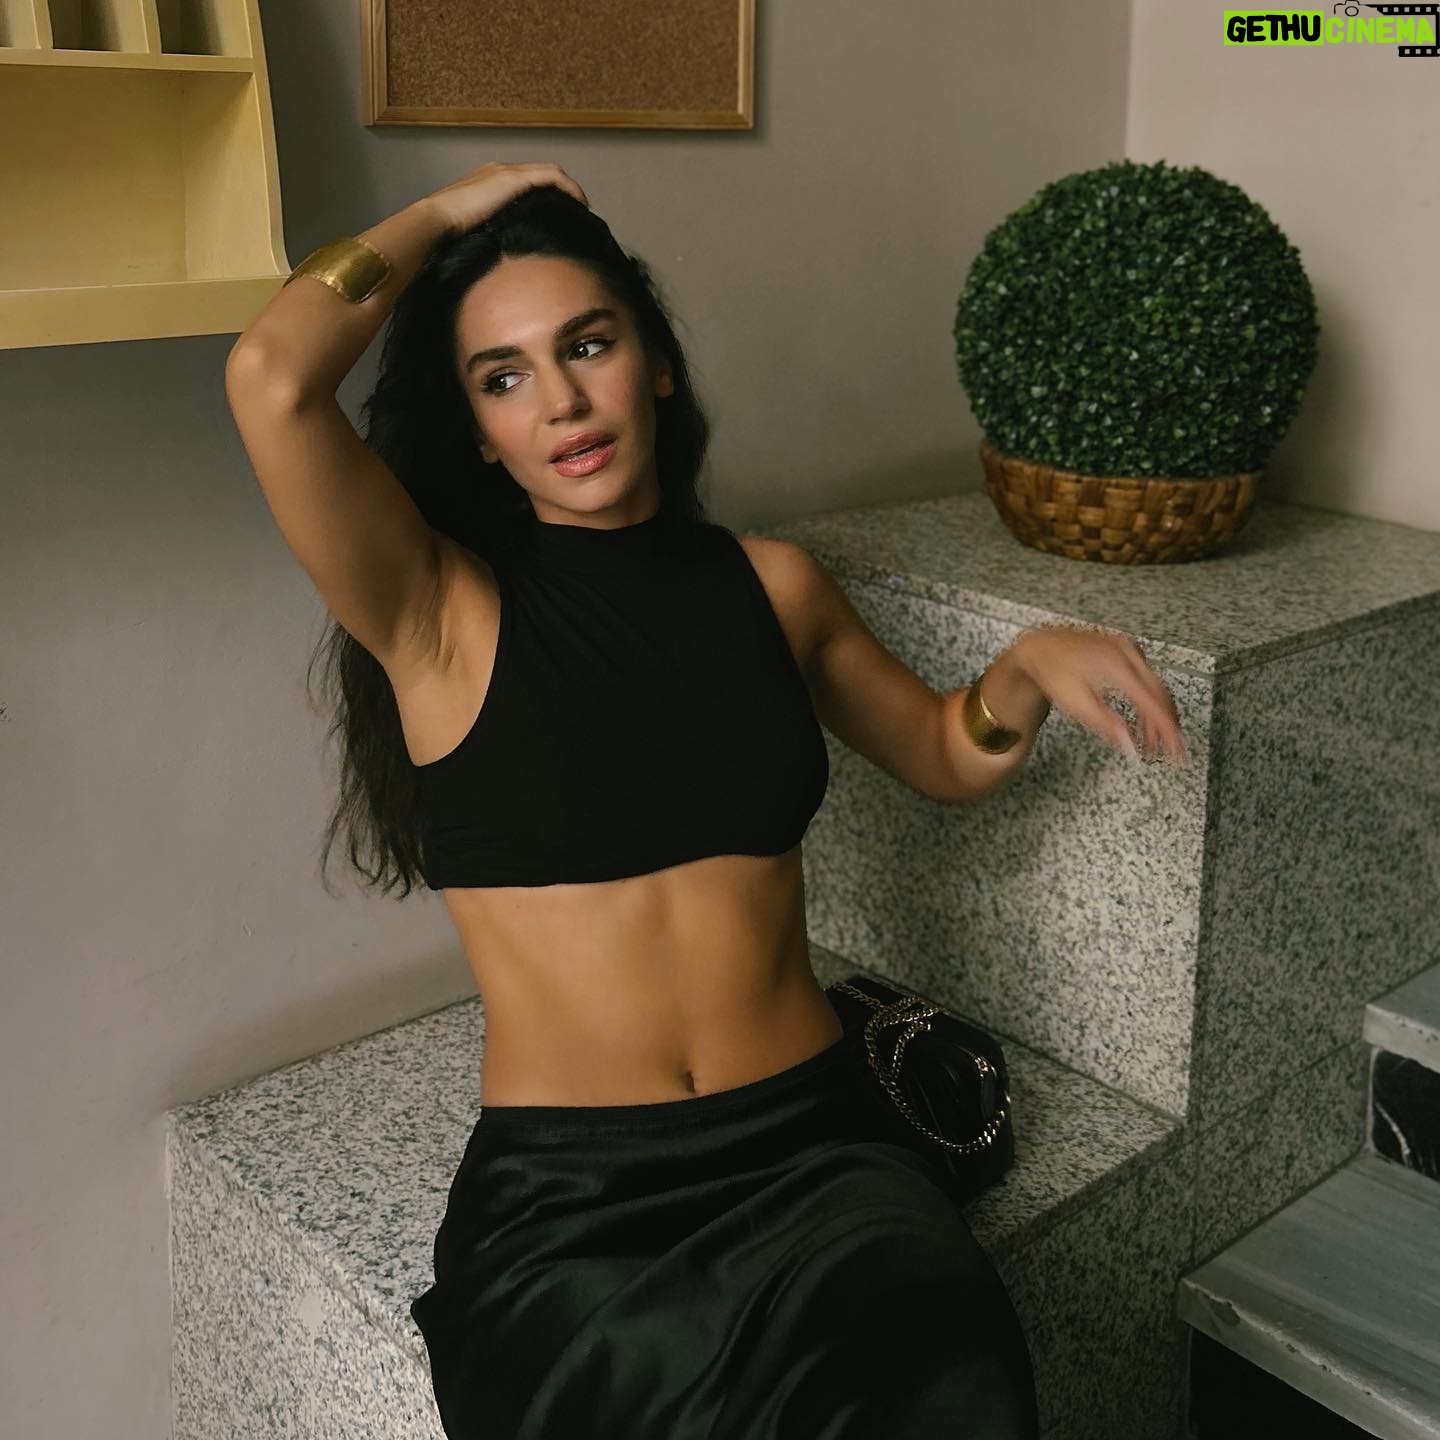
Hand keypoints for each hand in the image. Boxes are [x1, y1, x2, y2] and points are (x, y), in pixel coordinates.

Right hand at [424, 161, 588, 235]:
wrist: (438, 220)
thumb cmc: (451, 232)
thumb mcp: (478, 231)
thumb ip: (493, 233)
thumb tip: (508, 255)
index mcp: (491, 182)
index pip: (526, 182)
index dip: (547, 195)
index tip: (561, 214)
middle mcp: (500, 171)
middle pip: (541, 175)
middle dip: (561, 190)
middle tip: (577, 211)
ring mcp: (507, 172)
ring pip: (549, 172)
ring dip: (569, 188)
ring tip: (582, 207)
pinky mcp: (513, 178)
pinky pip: (551, 177)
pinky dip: (568, 187)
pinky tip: (579, 202)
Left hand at [1009, 624, 1189, 767]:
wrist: (1041, 647)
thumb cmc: (1054, 673)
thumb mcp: (1076, 705)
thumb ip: (1107, 726)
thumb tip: (1131, 747)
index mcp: (1118, 666)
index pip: (1153, 702)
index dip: (1167, 728)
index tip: (1176, 748)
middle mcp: (1128, 653)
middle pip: (1160, 693)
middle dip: (1165, 725)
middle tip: (1169, 749)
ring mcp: (1128, 648)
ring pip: (1155, 685)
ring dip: (1157, 714)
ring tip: (1152, 740)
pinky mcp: (1125, 649)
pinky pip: (1147, 676)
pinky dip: (1149, 698)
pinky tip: (1144, 719)